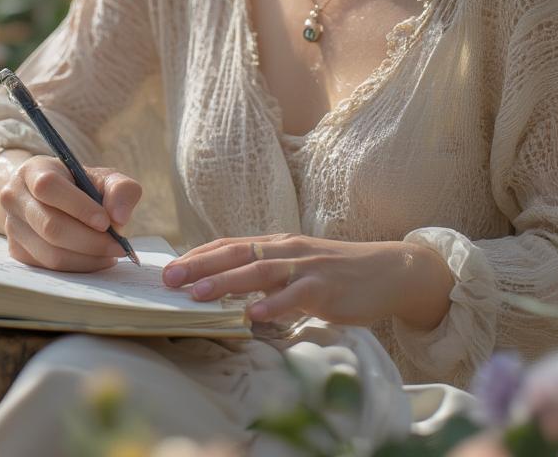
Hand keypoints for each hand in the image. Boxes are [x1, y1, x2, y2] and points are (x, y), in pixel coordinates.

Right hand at [0, 155, 141, 272]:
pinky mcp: (17, 252)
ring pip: (50, 253)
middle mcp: (14, 198)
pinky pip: (49, 268)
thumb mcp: (102, 177)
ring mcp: (12, 227)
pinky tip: (95, 258)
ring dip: (88, 258)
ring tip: (111, 253)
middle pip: (50, 226)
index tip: (106, 222)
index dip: (78, 207)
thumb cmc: (78, 186)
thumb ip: (120, 189)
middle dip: (90, 240)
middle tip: (119, 246)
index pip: (48, 187)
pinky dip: (78, 267)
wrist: (47, 198)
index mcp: (32, 171)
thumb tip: (120, 219)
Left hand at [161, 233, 454, 328]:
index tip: (170, 267)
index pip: (229, 244)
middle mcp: (287, 249)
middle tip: (169, 279)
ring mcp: (306, 266)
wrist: (388, 270)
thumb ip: (267, 274)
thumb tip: (229, 286)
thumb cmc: (338, 273)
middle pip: (236, 253)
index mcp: (276, 244)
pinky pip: (297, 295)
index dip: (199, 254)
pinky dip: (274, 303)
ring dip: (227, 282)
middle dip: (200, 265)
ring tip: (199, 294)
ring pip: (260, 270)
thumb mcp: (296, 267)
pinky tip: (255, 314)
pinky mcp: (326, 287)